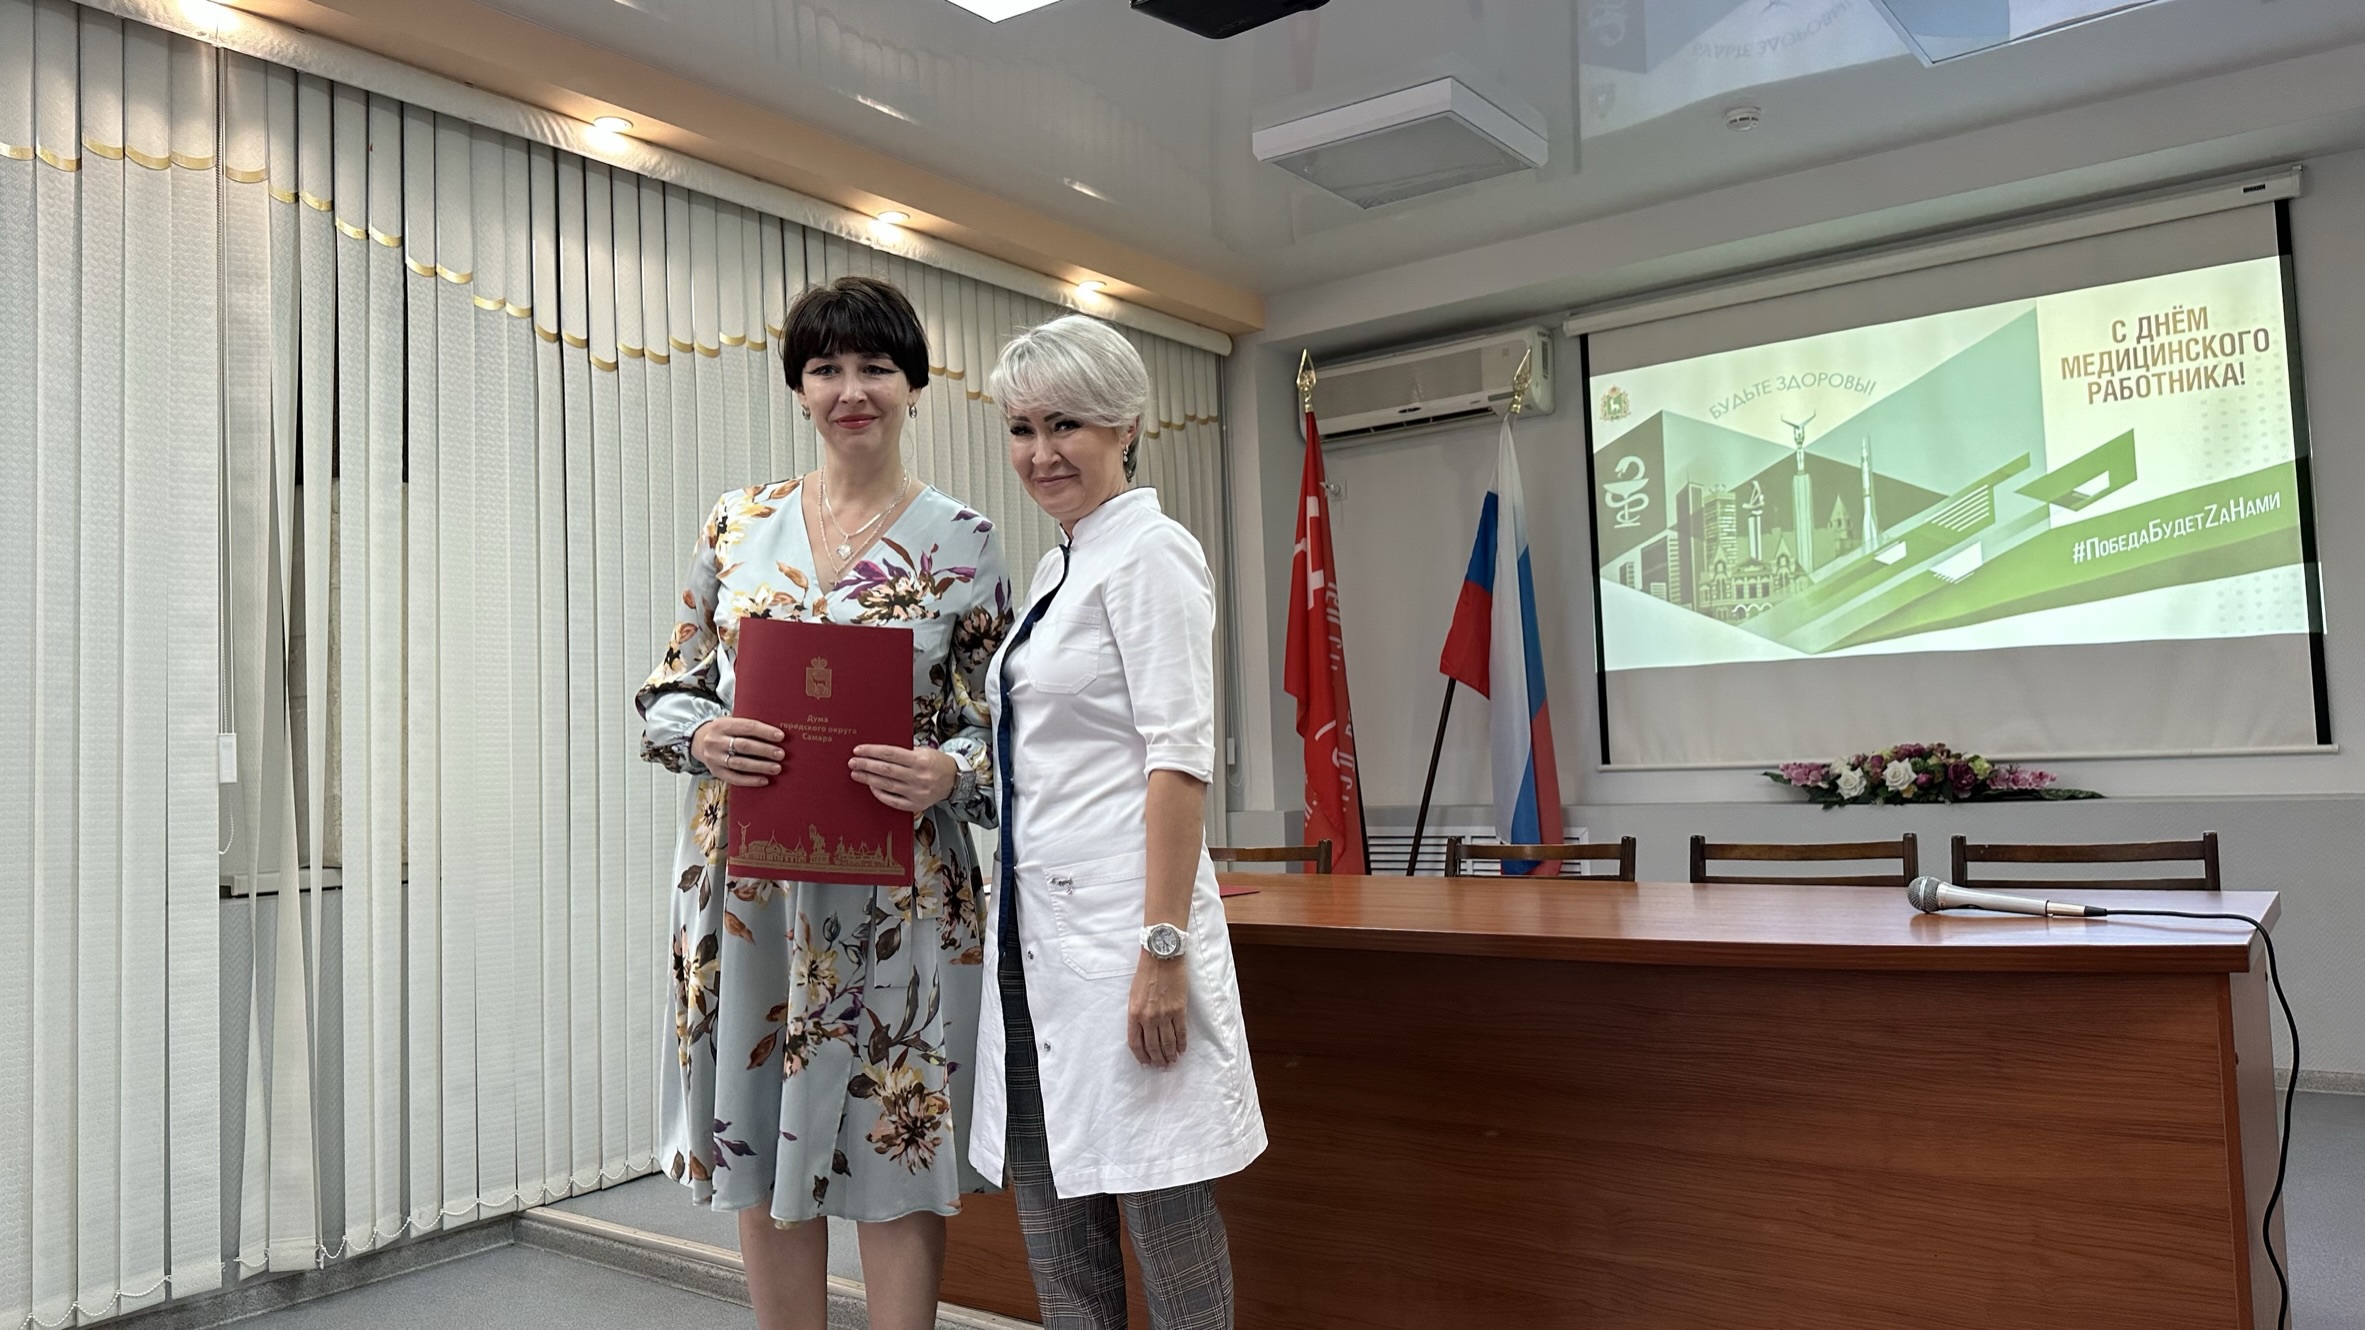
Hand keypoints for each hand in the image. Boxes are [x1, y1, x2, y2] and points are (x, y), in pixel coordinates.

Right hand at [691, 717, 785, 787]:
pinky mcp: (715, 772)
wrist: (698, 741)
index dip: (765, 732)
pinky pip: (734, 778)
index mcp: (722, 725)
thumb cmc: (724, 732)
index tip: (780, 736)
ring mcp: (714, 758)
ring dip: (760, 766)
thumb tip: (776, 735)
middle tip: (781, 754)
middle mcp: (716, 741)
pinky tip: (764, 780)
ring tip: (777, 768)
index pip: (747, 727)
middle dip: (765, 750)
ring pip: (740, 763)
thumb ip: (748, 727)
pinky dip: (751, 780)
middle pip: (744, 746)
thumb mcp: (730, 722)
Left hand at [849, 745, 956, 812]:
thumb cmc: (937, 763)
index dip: (872, 751)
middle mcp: (918, 777)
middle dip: (866, 765)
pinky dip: (880, 794)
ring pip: (887, 785)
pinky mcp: (915, 805)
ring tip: (856, 774)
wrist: (955, 781)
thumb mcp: (924, 751)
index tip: (858, 750)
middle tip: (852, 763)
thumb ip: (904, 752)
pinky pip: (893, 801)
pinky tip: (871, 787)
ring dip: (868, 779)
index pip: (890, 754)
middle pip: (886, 770)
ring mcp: (916, 793)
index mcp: (920, 760)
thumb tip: (878, 752)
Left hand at [1127, 952, 1187, 1068]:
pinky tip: (1182, 1050)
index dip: (1141, 1056)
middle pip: (1152, 1046)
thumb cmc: (1146, 973)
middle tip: (1162, 1066)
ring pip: (1167, 1043)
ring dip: (1170, 1055)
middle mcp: (1148, 1018)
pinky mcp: (1179, 1010)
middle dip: (1157, 1059)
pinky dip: (1182, 1044)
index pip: (1135, 1043)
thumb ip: (1137, 1014)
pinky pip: (1180, 1032)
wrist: (1162, 957)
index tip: (1146, 1063)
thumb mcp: (1134, 995)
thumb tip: (1142, 1030)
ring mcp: (1164, 1015)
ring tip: (1172, 1061)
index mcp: (1134, 1014)